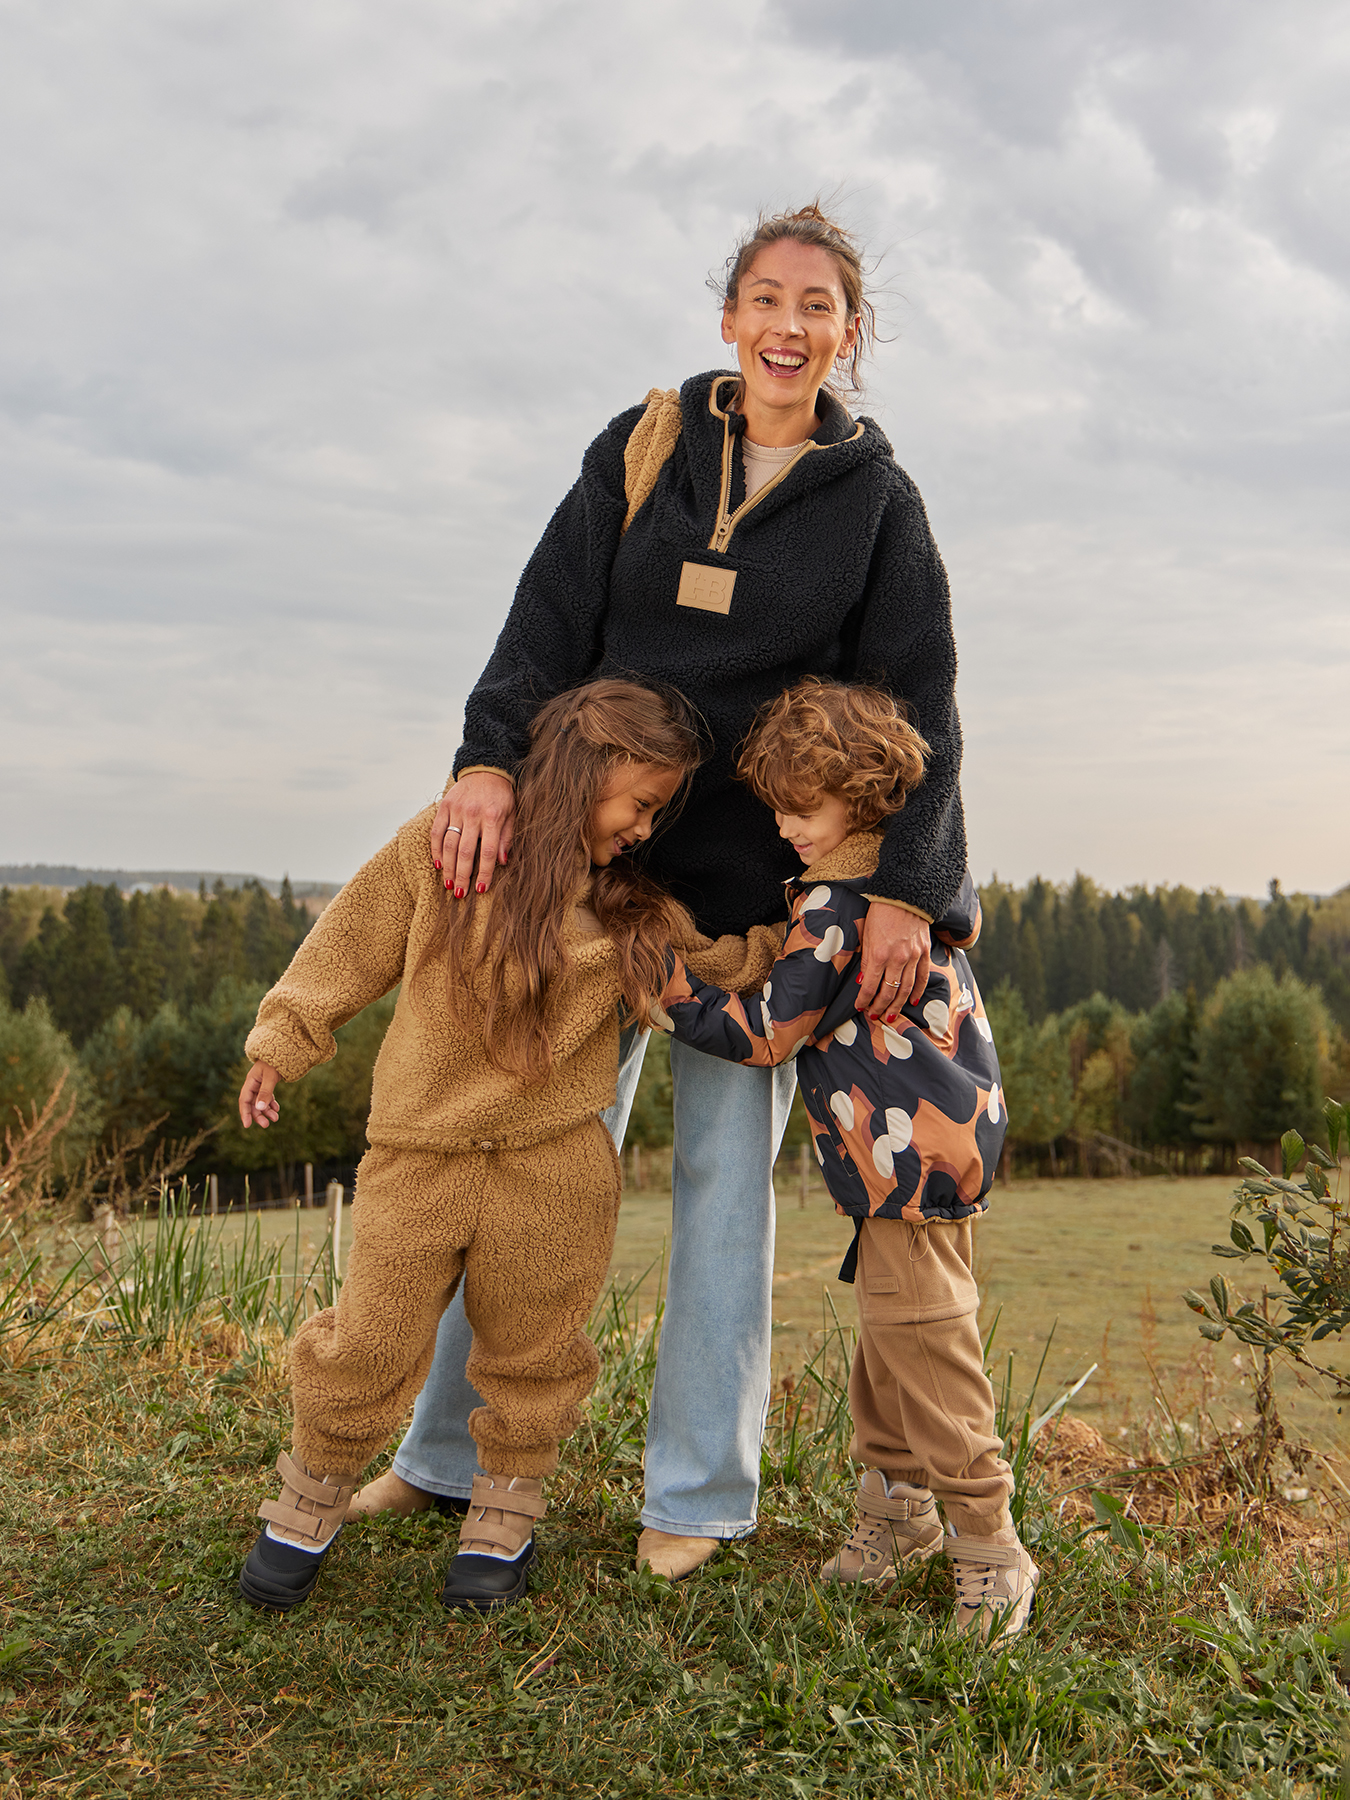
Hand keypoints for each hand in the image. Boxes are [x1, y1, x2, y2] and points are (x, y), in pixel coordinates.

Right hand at [239, 1062, 279, 1129]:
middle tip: (266, 1125)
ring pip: (261, 1101)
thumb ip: (265, 1092)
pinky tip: (277, 1109)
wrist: (284, 1050)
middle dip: (258, 1115)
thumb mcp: (270, 1077)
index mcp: (251, 1081)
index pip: (244, 1100)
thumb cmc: (275, 1062)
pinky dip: (271, 1104)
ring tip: (276, 1118)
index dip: (245, 1113)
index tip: (247, 1125)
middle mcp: (254, 1084)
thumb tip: (259, 1108)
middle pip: (252, 1103)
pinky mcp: (269, 1083)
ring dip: (266, 1111)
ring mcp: (261, 1084)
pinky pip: (267, 1097)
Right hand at [430, 772, 516, 898]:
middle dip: (462, 875)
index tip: (480, 889)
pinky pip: (437, 831)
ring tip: (448, 884)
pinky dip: (435, 849)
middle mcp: (473, 814)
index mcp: (492, 817)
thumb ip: (506, 837)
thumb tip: (501, 862)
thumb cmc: (502, 795)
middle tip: (459, 894)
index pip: (487, 851)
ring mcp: (457, 810)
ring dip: (448, 867)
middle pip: (465, 851)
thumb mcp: (511, 813)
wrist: (485, 768)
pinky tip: (438, 864)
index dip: (484, 872)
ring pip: (449, 844)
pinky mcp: (445, 806)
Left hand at [856, 904, 931, 1018]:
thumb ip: (866, 960)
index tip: (859, 1007)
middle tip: (874, 1017)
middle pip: (889, 991)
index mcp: (879, 954)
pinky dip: (918, 991)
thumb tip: (863, 981)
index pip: (870, 985)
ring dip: (897, 1005)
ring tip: (890, 1017)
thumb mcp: (866, 935)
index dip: (864, 1000)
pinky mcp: (924, 952)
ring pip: (906, 989)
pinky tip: (912, 1001)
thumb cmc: (880, 912)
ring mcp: (913, 956)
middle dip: (880, 1007)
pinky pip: (922, 977)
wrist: (905, 894)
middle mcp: (897, 958)